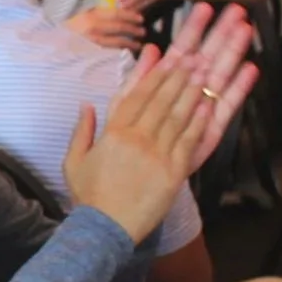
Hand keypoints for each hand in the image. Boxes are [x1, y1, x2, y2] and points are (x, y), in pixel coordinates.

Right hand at [63, 3, 257, 242]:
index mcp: (113, 132)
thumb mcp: (74, 161)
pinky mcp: (172, 171)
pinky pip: (189, 140)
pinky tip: (208, 103)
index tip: (168, 55)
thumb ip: (82, 130)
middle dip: (179, 74)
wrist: (104, 229)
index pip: (137, 94)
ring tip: (205, 69)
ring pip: (178, 114)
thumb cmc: (89, 196)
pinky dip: (199, 120)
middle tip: (195, 52)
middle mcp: (136, 137)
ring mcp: (156, 153)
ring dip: (193, 90)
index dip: (155, 72)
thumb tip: (87, 104)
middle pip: (162, 98)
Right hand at [66, 7, 144, 50]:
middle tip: (143, 31)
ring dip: (130, 43)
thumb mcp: (77, 9)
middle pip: (119, 28)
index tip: (140, 18)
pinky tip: (125, 53)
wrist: (52, 42)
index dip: (131, 15)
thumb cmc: (66, 25)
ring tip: (138, 44)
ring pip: (117, 42)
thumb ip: (90, 2)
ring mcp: (92, 42)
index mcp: (91, 15)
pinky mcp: (91, 54)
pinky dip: (119, 52)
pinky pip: (109, 53)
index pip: (116, 13)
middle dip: (134, 30)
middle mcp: (93, 28)